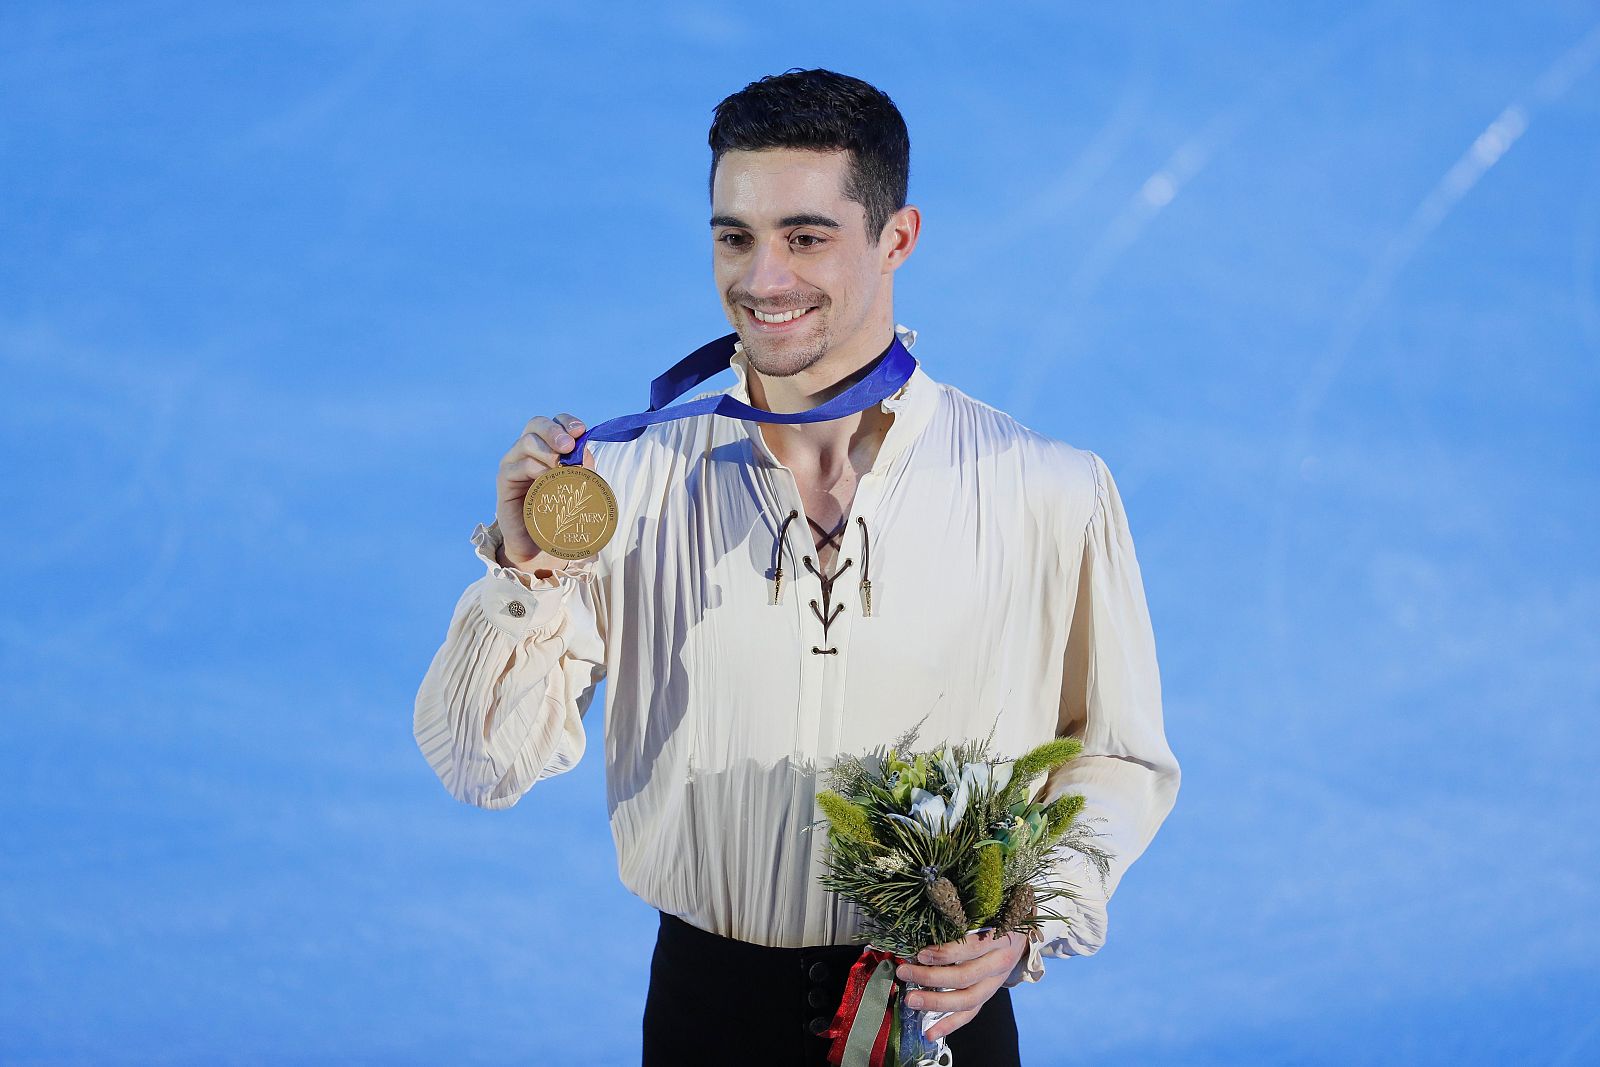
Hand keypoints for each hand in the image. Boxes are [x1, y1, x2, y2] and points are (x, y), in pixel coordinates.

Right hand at [495, 411, 595, 576]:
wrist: (539, 544)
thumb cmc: (560, 513)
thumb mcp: (577, 487)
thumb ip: (582, 467)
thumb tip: (586, 451)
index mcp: (546, 447)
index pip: (554, 422)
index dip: (566, 422)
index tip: (580, 431)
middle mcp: (527, 450)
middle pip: (536, 424)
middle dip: (555, 431)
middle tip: (569, 446)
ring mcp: (513, 462)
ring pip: (527, 442)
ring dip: (548, 451)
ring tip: (560, 467)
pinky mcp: (504, 480)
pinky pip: (519, 465)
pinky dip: (536, 468)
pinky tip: (547, 478)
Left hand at [894, 930, 1028, 1040]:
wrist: (1021, 935)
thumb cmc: (996, 918)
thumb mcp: (986, 913)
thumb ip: (961, 920)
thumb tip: (922, 926)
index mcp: (999, 938)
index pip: (971, 948)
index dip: (946, 952)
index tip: (921, 953)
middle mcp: (999, 963)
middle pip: (965, 976)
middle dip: (931, 978)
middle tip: (904, 973)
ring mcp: (994, 983)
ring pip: (967, 1000)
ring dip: (936, 1002)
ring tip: (910, 1000)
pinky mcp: (988, 996)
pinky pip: (970, 1014)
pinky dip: (949, 1025)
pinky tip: (930, 1033)